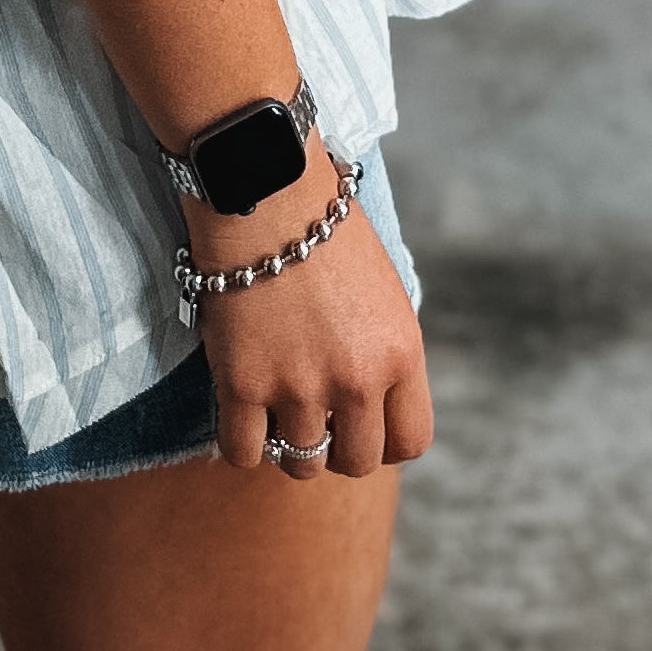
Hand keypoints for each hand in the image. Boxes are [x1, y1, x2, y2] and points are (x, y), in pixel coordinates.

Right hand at [195, 143, 433, 479]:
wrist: (266, 188)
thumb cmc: (323, 226)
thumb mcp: (383, 292)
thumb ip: (384, 352)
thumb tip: (374, 403)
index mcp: (402, 352)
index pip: (410, 441)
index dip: (384, 442)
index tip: (361, 425)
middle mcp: (358, 378)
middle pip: (356, 461)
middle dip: (337, 447)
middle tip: (315, 418)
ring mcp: (299, 385)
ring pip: (300, 462)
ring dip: (288, 443)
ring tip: (275, 409)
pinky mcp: (243, 383)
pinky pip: (243, 451)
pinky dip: (241, 442)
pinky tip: (240, 412)